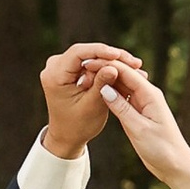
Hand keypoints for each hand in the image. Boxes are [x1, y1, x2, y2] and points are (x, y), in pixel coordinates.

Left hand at [39, 41, 141, 158]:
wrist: (67, 136)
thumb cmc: (78, 126)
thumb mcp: (92, 106)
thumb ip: (101, 85)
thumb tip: (113, 67)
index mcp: (54, 76)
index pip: (78, 53)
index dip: (101, 51)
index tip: (120, 56)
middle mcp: (54, 67)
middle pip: (86, 52)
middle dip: (111, 57)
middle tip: (135, 63)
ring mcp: (61, 67)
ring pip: (91, 56)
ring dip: (112, 62)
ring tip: (135, 67)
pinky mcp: (70, 70)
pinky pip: (91, 63)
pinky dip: (106, 67)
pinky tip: (126, 71)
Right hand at [97, 64, 189, 188]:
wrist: (176, 165)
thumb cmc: (162, 148)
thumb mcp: (139, 129)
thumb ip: (121, 108)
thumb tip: (104, 87)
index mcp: (150, 94)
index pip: (126, 72)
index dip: (106, 65)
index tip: (87, 62)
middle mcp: (147, 95)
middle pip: (123, 75)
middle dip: (104, 69)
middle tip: (83, 67)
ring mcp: (143, 103)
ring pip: (121, 86)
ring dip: (106, 81)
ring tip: (86, 77)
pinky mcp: (139, 113)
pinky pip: (122, 98)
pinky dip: (110, 95)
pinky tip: (97, 93)